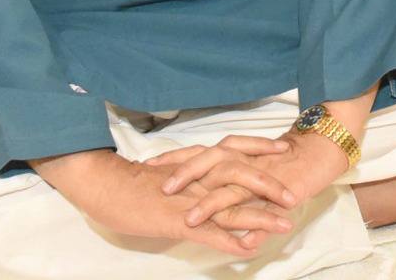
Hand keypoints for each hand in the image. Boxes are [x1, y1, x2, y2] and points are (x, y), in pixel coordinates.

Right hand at [31, 149, 292, 256]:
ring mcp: (187, 200)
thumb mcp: (162, 172)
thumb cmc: (128, 181)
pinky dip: (230, 240)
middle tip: (294, 193)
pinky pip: (208, 232)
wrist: (101, 183)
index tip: (282, 147)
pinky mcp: (175, 220)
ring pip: (230, 205)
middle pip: (238, 175)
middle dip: (269, 184)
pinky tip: (249, 248)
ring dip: (260, 216)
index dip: (258, 148)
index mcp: (193, 165)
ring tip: (285, 224)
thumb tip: (200, 172)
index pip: (232, 150)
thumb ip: (184, 171)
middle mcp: (194, 179)